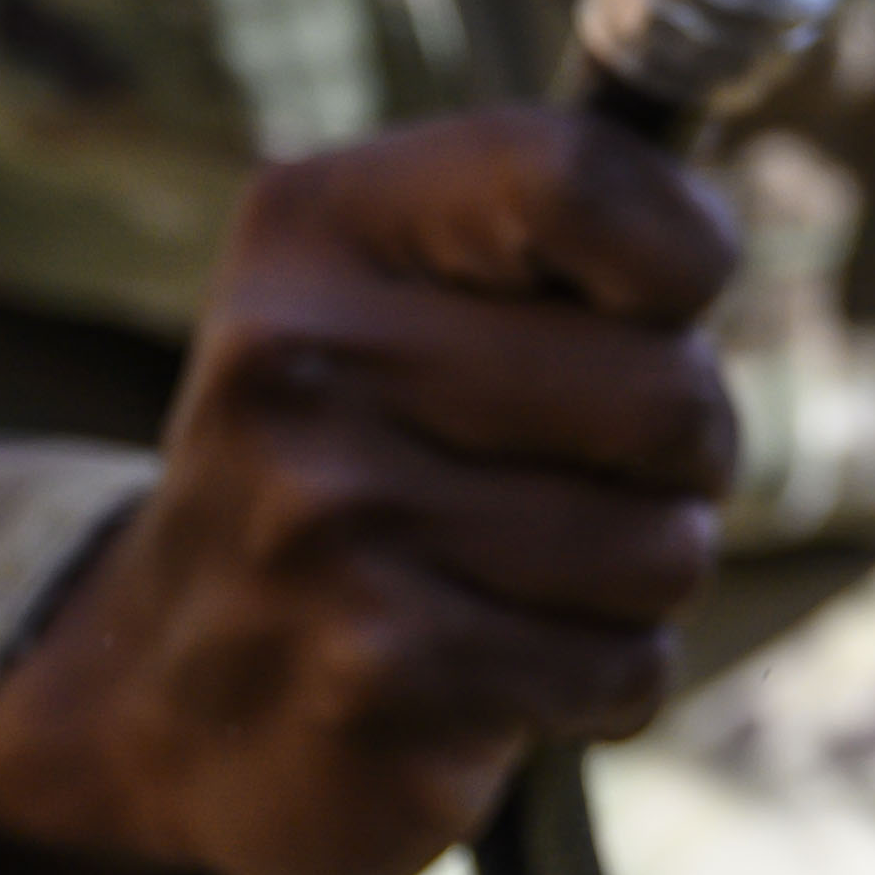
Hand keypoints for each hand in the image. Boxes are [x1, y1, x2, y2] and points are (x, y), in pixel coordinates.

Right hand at [0, 108, 738, 874]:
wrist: (168, 696)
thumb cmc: (359, 460)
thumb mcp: (401, 296)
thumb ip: (559, 234)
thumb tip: (706, 243)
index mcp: (318, 226)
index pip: (579, 179)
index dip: (681, 253)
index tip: (657, 308)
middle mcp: (302, 360)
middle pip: (671, 393)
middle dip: (681, 458)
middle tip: (584, 479)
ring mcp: (328, 522)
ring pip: (664, 547)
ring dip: (638, 583)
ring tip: (522, 577)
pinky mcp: (373, 675)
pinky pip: (625, 668)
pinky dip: (598, 683)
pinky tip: (495, 671)